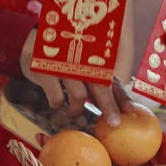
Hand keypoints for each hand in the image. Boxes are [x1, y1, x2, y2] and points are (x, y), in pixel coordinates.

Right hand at [19, 29, 134, 126]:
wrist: (35, 42)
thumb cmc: (68, 60)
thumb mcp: (88, 70)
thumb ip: (106, 86)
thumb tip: (126, 108)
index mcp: (95, 60)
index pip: (112, 81)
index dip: (122, 97)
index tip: (130, 111)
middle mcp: (82, 61)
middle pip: (100, 87)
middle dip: (108, 107)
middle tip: (114, 124)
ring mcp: (64, 65)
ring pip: (79, 95)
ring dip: (77, 109)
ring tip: (73, 112)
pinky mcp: (45, 71)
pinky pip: (56, 97)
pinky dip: (57, 104)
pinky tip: (56, 102)